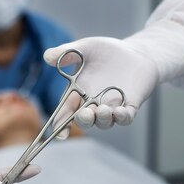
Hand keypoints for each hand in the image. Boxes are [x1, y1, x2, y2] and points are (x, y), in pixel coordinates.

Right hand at [44, 36, 158, 135]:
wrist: (135, 52)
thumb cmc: (107, 52)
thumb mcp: (86, 48)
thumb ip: (67, 53)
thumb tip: (47, 57)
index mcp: (78, 94)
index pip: (66, 113)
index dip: (61, 125)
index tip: (60, 134)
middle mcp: (93, 104)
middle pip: (85, 120)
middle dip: (84, 120)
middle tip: (85, 114)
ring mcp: (112, 107)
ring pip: (104, 122)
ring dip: (103, 119)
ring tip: (103, 109)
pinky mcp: (130, 106)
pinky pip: (125, 118)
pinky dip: (122, 118)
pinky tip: (120, 111)